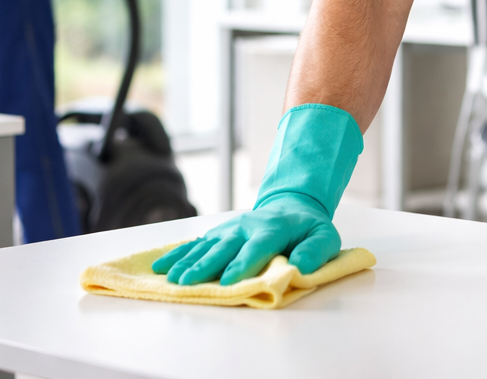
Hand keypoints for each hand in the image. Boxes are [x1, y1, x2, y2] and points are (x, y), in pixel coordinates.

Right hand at [153, 193, 338, 285]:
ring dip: (188, 261)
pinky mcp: (219, 232)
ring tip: (172, 278)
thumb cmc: (309, 229)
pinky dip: (178, 254)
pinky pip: (196, 243)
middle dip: (206, 265)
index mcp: (273, 228)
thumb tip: (301, 267)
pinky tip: (161, 265)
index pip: (257, 247)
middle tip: (189, 282)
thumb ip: (316, 252)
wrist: (292, 206)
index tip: (230, 280)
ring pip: (206, 245)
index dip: (244, 263)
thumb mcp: (325, 237)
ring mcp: (230, 228)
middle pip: (225, 247)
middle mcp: (246, 226)